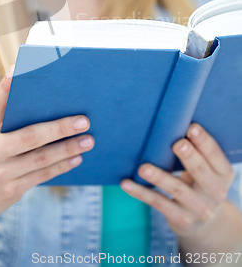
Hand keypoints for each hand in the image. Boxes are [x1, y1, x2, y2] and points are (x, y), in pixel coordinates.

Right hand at [0, 69, 93, 226]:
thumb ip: (3, 120)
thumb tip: (41, 102)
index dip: (7, 86)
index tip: (20, 68)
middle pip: (30, 136)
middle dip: (60, 127)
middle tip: (84, 120)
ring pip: (41, 158)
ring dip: (68, 148)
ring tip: (88, 140)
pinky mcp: (9, 191)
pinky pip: (41, 175)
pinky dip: (61, 166)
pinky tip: (76, 158)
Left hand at [120, 123, 234, 237]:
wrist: (206, 224)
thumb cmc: (200, 183)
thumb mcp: (207, 171)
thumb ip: (196, 153)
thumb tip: (168, 125)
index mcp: (223, 174)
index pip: (216, 156)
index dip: (205, 142)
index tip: (191, 127)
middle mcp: (215, 192)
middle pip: (201, 172)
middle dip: (189, 157)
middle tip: (177, 144)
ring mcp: (199, 209)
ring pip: (177, 189)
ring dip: (159, 177)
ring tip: (143, 168)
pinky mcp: (182, 220)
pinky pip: (159, 203)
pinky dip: (141, 192)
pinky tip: (126, 183)